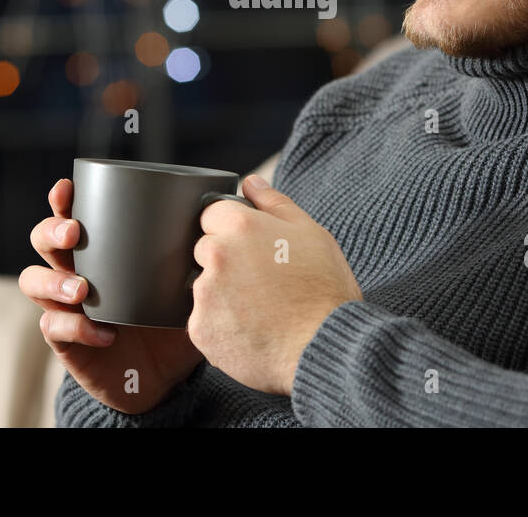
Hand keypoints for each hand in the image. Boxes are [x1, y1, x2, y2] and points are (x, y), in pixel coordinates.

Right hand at [20, 178, 203, 414]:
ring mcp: (66, 307)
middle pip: (42, 241)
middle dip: (51, 231)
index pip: (72, 216)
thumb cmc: (172, 321)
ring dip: (53, 280)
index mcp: (101, 251)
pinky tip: (105, 333)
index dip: (63, 200)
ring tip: (83, 288)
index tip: (68, 189)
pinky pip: (54, 327)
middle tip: (74, 233)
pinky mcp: (66, 342)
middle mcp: (76, 272)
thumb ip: (196, 259)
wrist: (164, 379)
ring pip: (33, 281)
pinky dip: (77, 327)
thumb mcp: (187, 286)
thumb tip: (220, 224)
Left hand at [188, 175, 362, 395]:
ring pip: (204, 287)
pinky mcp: (201, 330)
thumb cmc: (324, 289)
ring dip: (222, 295)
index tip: (252, 249)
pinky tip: (251, 330)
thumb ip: (273, 202)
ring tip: (259, 310)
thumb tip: (250, 182)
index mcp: (240, 227)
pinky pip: (204, 322)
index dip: (233, 230)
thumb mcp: (311, 233)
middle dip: (225, 261)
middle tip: (261, 282)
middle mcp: (216, 256)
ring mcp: (205, 295)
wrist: (326, 346)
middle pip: (205, 250)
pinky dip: (221, 326)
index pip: (213, 214)